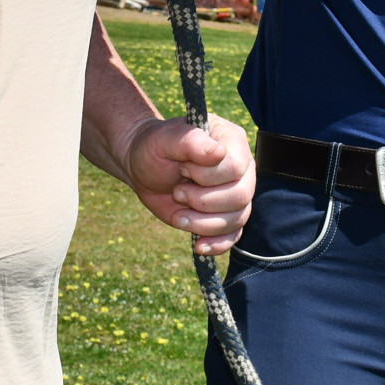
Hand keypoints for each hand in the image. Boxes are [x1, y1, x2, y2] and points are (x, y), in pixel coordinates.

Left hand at [120, 112, 255, 255]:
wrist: (144, 167)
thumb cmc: (155, 147)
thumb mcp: (165, 138)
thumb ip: (190, 141)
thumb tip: (219, 153)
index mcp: (231, 140)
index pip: (235, 166)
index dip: (206, 175)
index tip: (182, 168)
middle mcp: (241, 167)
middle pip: (241, 196)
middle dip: (203, 201)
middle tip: (177, 192)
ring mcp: (235, 192)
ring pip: (237, 219)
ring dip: (203, 223)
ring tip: (178, 215)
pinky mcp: (225, 215)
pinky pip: (233, 236)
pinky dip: (217, 244)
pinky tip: (198, 246)